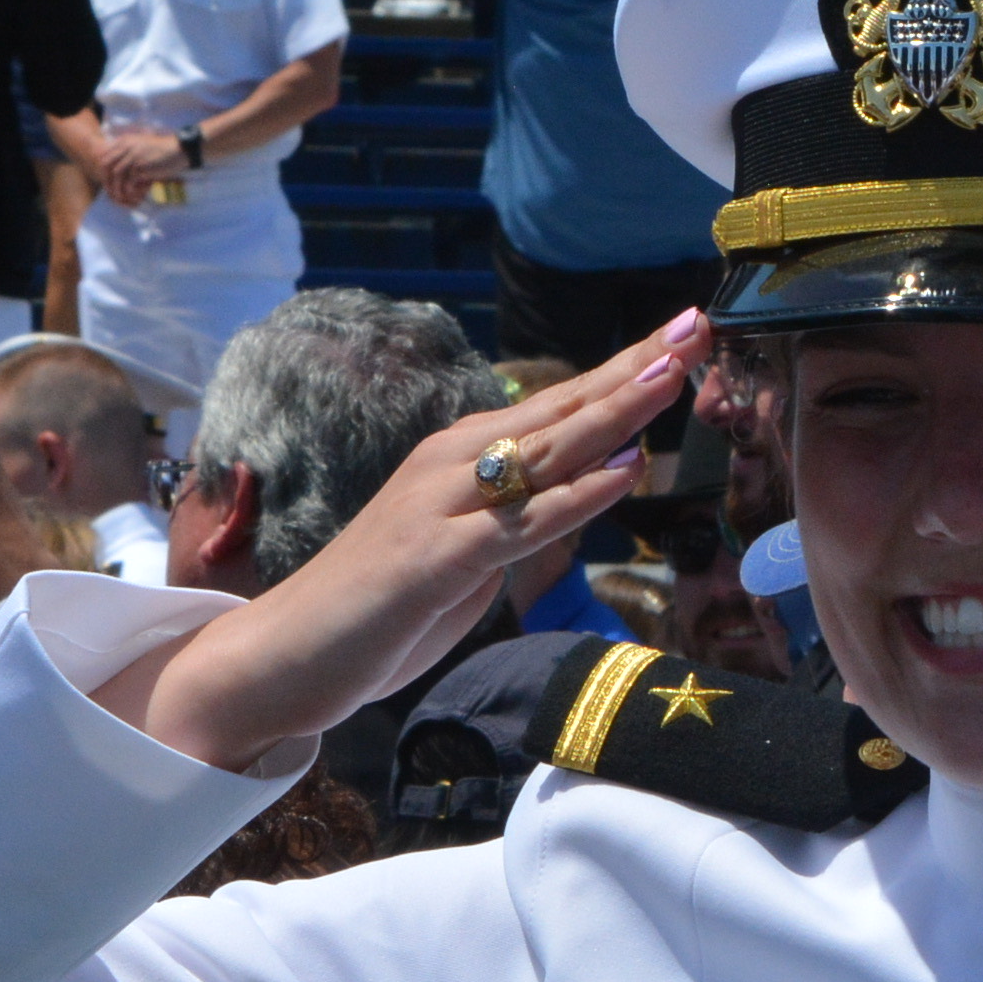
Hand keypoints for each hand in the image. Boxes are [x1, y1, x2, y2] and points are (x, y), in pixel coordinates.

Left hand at [91, 123, 182, 208]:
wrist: (179, 150)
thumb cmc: (163, 151)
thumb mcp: (142, 146)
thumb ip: (130, 152)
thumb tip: (120, 169)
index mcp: (124, 141)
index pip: (105, 156)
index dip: (105, 171)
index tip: (108, 182)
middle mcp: (125, 147)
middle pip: (106, 165)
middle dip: (106, 180)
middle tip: (110, 191)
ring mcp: (132, 156)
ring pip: (116, 174)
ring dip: (116, 188)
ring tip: (120, 198)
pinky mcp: (140, 167)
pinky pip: (128, 181)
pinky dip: (128, 191)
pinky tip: (132, 196)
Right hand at [106, 314, 713, 767]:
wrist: (287, 656)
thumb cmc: (377, 610)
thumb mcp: (465, 557)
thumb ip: (518, 523)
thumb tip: (576, 499)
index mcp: (461, 460)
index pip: (556, 408)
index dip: (621, 372)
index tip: (682, 336)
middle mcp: (453, 467)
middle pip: (559, 411)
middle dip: (632, 369)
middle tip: (695, 326)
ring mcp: (443, 508)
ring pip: (544, 453)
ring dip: (613, 413)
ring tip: (672, 375)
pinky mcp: (437, 558)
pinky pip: (520, 524)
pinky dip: (576, 497)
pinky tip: (624, 474)